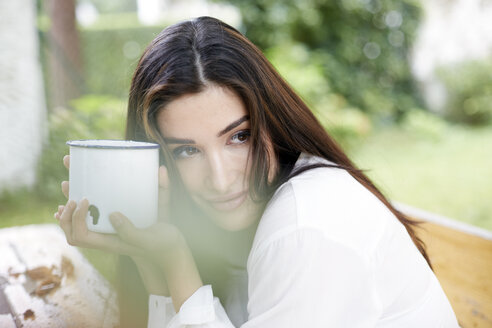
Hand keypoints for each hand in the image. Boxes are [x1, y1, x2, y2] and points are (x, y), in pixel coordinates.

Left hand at [54, 155, 185, 264]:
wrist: (173, 249)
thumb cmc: (163, 244)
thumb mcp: (150, 239)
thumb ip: (131, 232)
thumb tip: (114, 215)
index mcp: (111, 243)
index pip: (81, 236)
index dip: (77, 218)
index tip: (86, 199)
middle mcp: (106, 238)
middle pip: (73, 232)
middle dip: (66, 211)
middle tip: (68, 186)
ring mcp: (109, 232)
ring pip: (79, 224)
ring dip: (69, 206)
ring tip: (67, 185)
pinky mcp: (117, 224)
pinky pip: (91, 218)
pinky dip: (80, 208)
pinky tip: (79, 196)